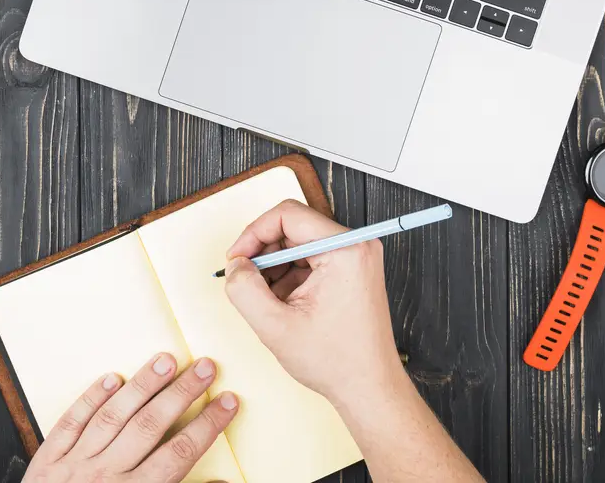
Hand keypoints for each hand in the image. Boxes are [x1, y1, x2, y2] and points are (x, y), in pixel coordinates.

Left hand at [22, 352, 238, 482]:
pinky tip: (110, 379)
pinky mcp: (48, 461)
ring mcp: (74, 465)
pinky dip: (89, 399)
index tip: (228, 402)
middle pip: (150, 425)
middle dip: (182, 394)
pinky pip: (71, 423)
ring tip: (165, 360)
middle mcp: (106, 476)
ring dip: (142, 386)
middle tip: (205, 366)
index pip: (179, 454)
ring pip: (113, 416)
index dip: (207, 426)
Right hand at [222, 200, 401, 408]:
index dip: (253, 234)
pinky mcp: (351, 271)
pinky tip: (282, 303)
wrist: (369, 389)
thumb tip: (234, 266)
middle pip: (292, 227)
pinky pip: (309, 259)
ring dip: (274, 267)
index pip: (287, 215)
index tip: (236, 260)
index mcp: (344, 250)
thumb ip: (244, 289)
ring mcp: (355, 258)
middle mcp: (355, 246)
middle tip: (244, 280)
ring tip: (266, 300)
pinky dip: (288, 276)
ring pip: (298, 244)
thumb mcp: (275, 327)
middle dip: (262, 253)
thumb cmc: (337, 362)